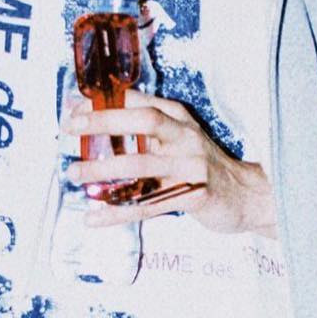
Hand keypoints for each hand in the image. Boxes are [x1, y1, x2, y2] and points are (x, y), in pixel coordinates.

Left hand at [63, 91, 277, 237]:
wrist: (246, 195)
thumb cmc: (201, 166)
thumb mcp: (178, 140)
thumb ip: (146, 133)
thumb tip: (96, 128)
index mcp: (179, 119)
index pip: (139, 101)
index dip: (105, 102)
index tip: (74, 108)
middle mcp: (186, 137)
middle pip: (144, 121)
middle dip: (104, 122)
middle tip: (70, 129)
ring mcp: (192, 166)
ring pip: (142, 165)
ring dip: (104, 169)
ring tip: (75, 174)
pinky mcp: (194, 196)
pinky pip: (148, 205)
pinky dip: (117, 212)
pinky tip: (93, 217)